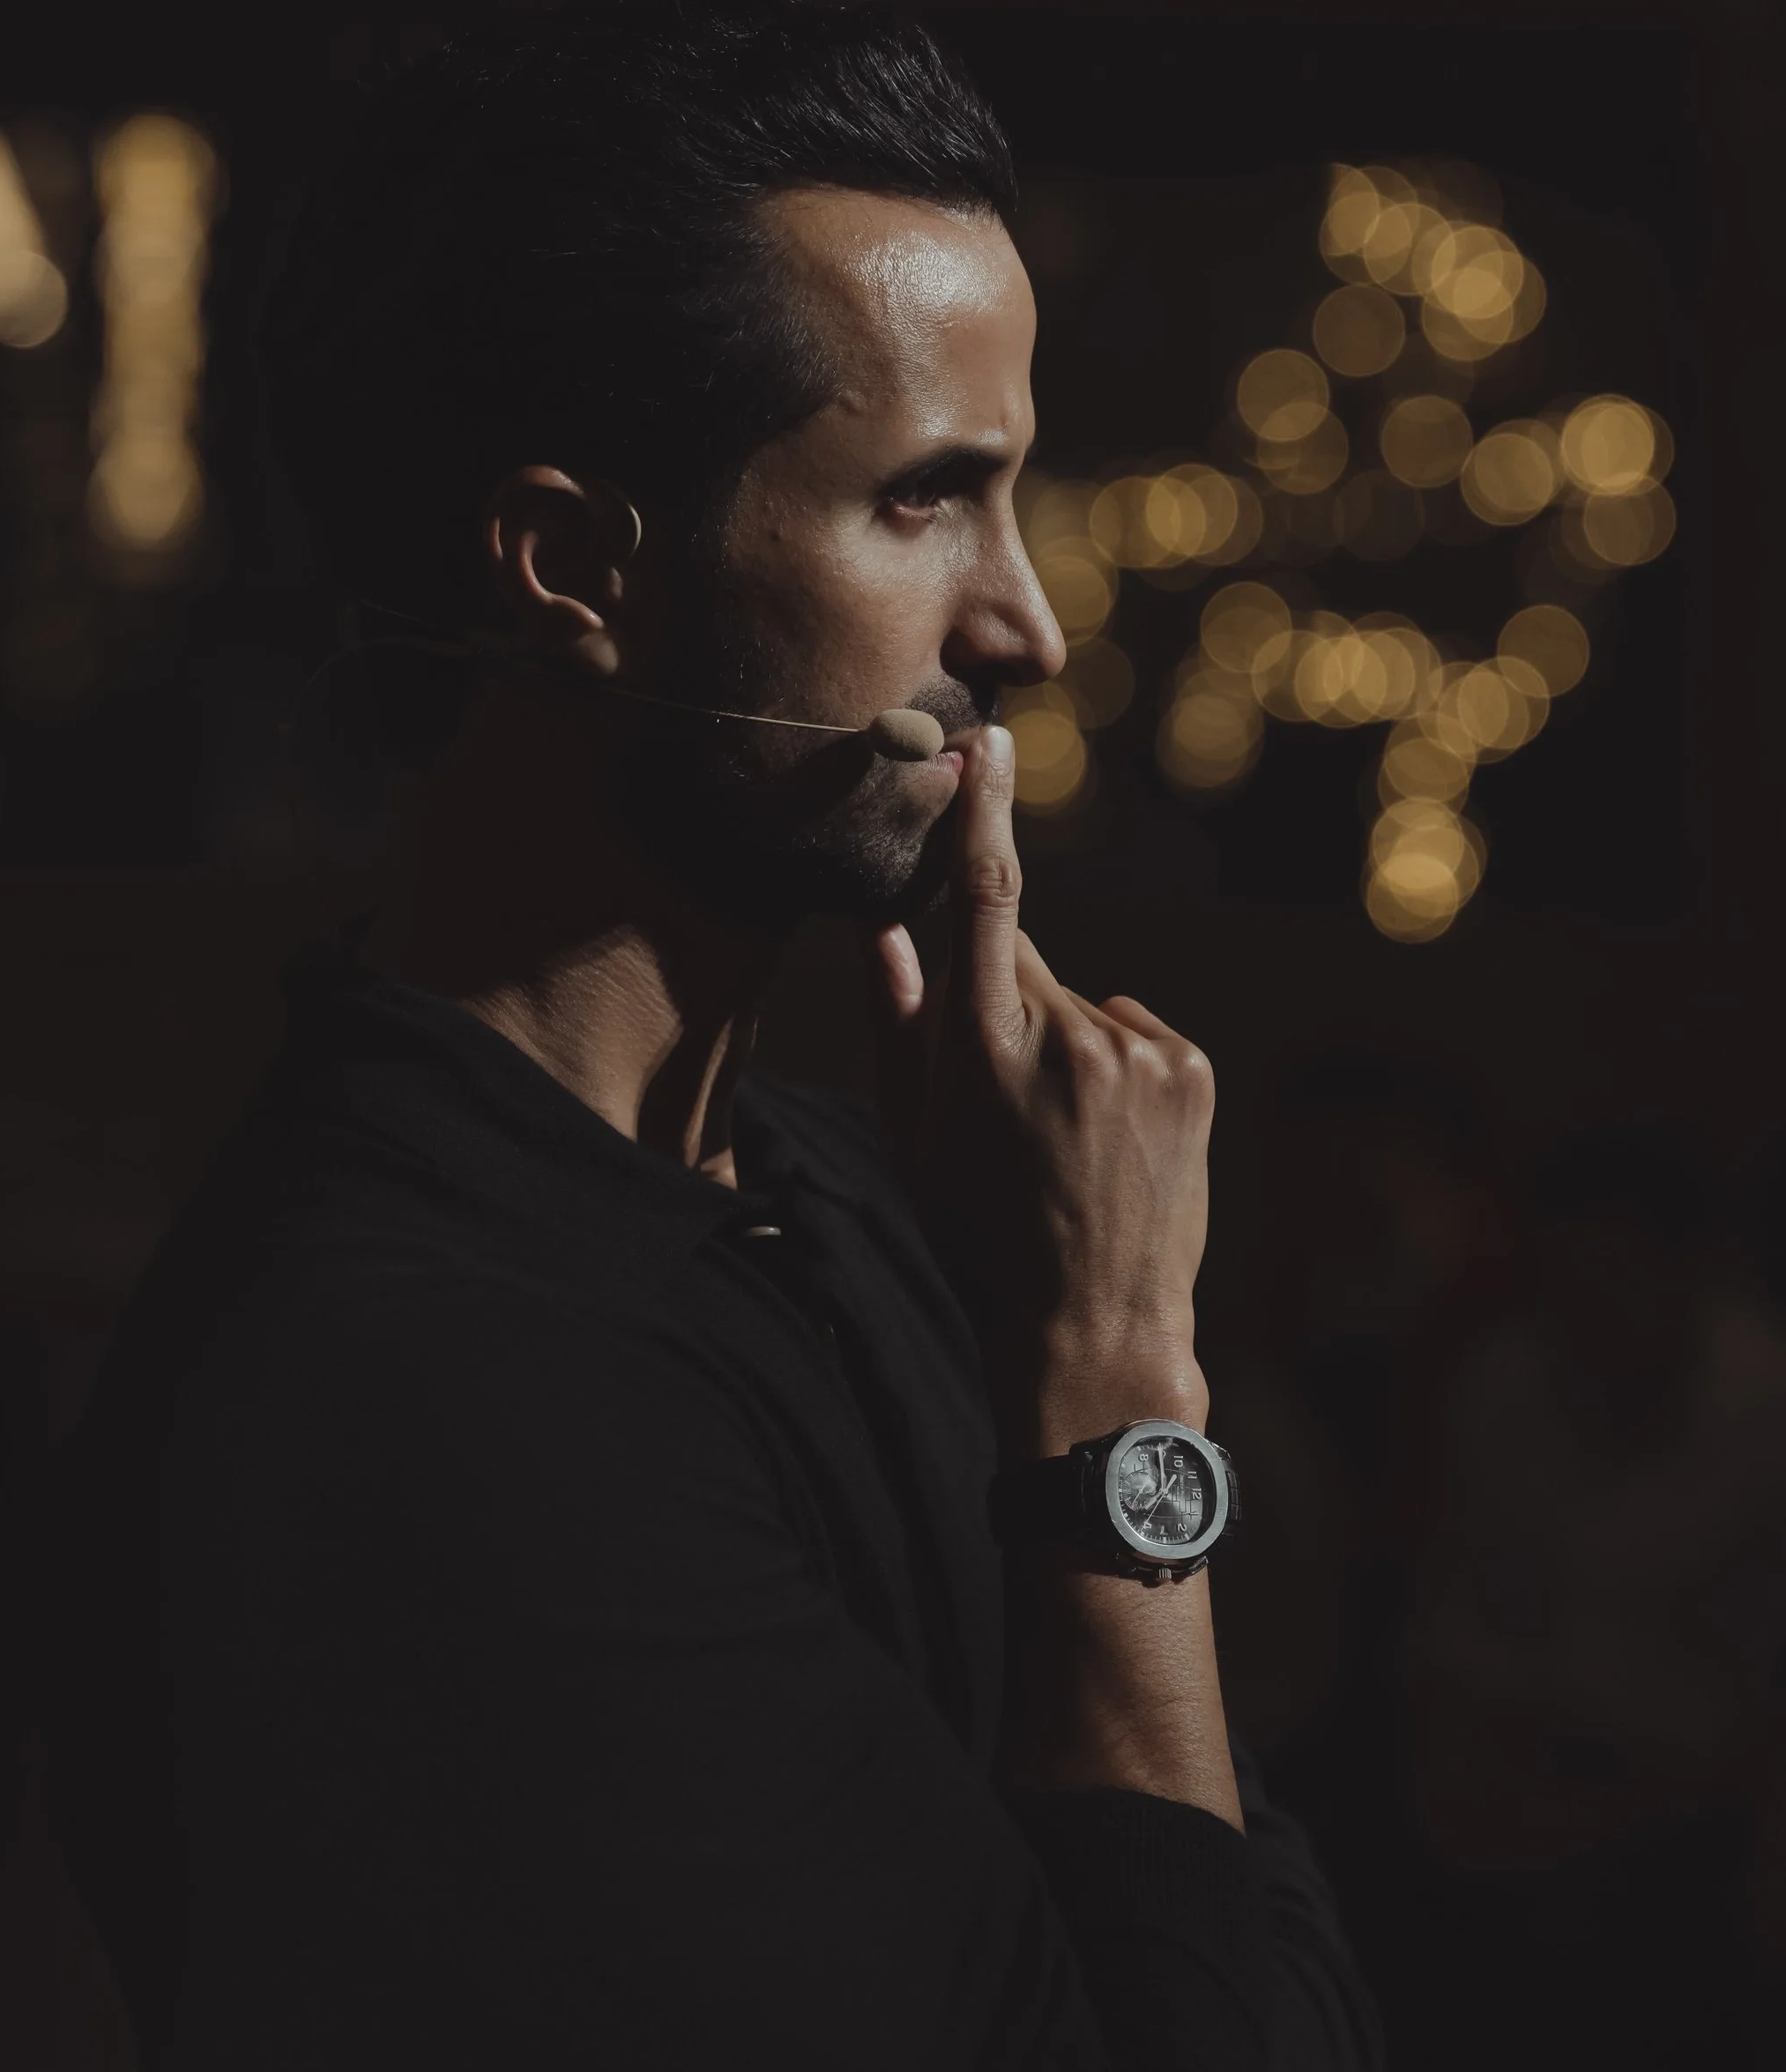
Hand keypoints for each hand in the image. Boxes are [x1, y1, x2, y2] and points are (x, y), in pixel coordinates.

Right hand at [867, 721, 1215, 1454]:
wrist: (1091, 1327)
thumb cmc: (981, 1234)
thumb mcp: (915, 1136)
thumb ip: (898, 1020)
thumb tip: (882, 925)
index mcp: (983, 1050)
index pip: (986, 901)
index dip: (982, 815)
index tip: (987, 744)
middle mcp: (1068, 1037)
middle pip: (1026, 971)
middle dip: (1007, 1009)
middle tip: (1005, 1102)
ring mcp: (1139, 1053)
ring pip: (1081, 1007)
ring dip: (1065, 1047)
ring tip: (1063, 1139)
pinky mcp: (1190, 1070)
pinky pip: (1134, 1035)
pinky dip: (1118, 1069)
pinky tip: (1108, 1139)